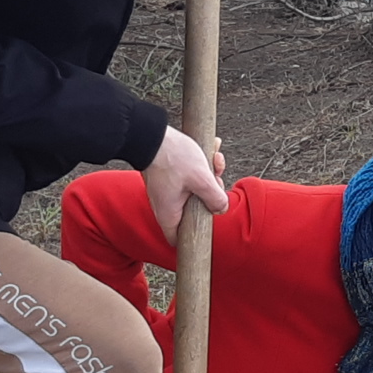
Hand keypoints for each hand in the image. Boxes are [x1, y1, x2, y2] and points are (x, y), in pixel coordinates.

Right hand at [143, 125, 228, 239]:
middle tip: (216, 181)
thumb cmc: (171, 156)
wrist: (150, 133)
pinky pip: (188, 176)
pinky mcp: (167, 176)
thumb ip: (215, 197)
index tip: (207, 225)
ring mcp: (166, 190)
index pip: (179, 240)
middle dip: (210, 195)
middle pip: (193, 211)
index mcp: (169, 213)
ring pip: (194, 190)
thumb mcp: (201, 178)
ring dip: (208, 176)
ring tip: (214, 160)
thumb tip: (222, 208)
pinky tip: (210, 150)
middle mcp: (165, 205)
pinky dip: (200, 166)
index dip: (194, 237)